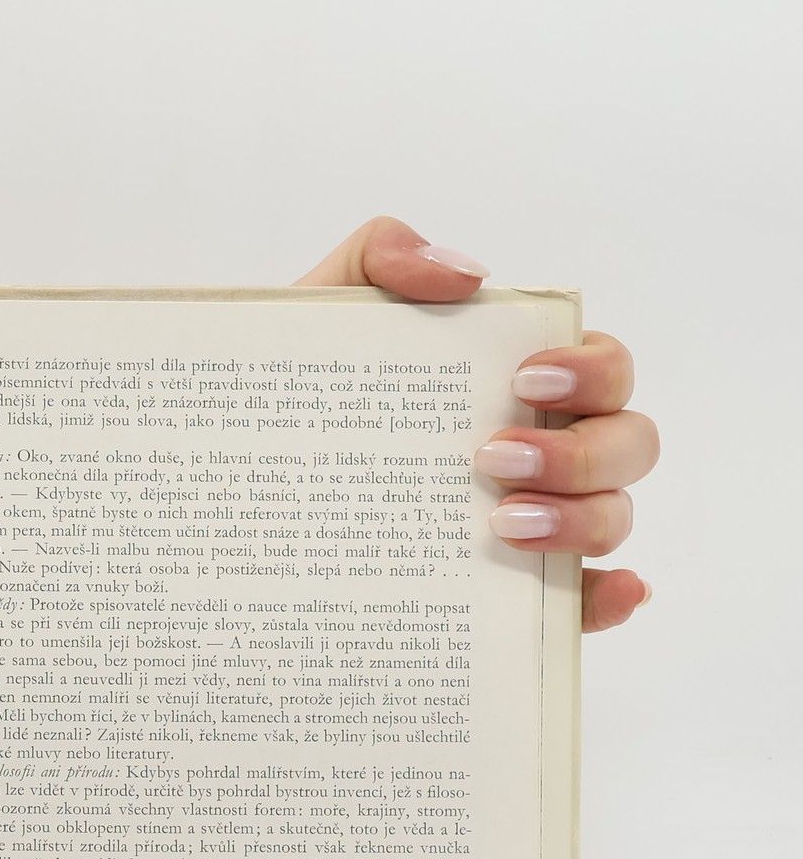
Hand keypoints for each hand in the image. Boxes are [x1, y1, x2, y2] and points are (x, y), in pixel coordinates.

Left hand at [298, 216, 656, 633]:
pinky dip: (607, 597)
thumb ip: (380, 255)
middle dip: (580, 451)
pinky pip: (584, 602)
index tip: (524, 378)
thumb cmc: (293, 392)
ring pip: (614, 519)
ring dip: (583, 520)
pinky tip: (603, 591)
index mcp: (516, 381)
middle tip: (494, 458)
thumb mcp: (318, 312)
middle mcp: (544, 448)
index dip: (592, 369)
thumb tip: (466, 273)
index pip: (603, 367)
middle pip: (626, 443)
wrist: (232, 480)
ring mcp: (535, 521)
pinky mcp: (511, 591)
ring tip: (500, 522)